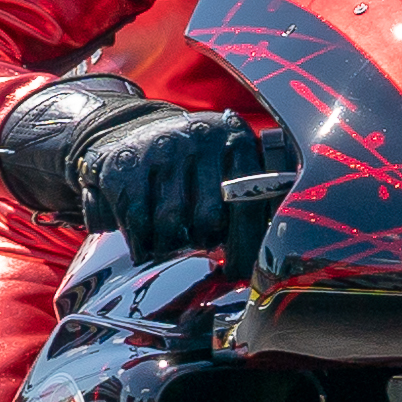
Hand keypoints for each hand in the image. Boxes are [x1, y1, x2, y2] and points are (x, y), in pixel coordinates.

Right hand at [75, 105, 263, 260]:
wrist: (141, 129)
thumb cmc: (198, 162)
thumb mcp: (232, 162)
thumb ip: (255, 195)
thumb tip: (275, 245)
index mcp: (237, 139)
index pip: (247, 203)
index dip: (244, 246)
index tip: (238, 272)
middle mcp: (200, 137)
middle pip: (208, 218)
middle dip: (204, 241)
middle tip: (200, 245)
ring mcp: (161, 148)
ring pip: (170, 224)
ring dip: (170, 245)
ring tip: (172, 244)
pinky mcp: (126, 163)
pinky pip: (136, 220)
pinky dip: (141, 241)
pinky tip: (146, 242)